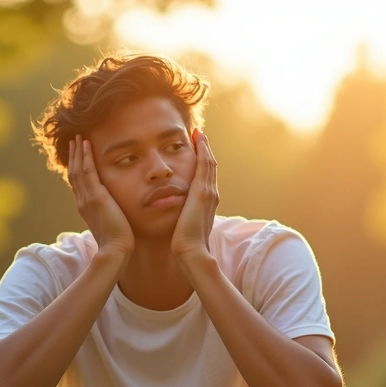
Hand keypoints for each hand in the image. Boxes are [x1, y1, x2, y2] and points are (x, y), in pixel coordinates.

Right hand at [69, 135, 134, 255]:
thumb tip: (111, 208)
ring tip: (77, 137)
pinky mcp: (96, 196)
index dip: (75, 168)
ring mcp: (87, 198)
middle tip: (73, 141)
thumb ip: (107, 213)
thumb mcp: (109, 224)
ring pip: (78, 169)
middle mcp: (82, 201)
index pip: (77, 183)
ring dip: (78, 152)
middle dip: (73, 156)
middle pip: (74, 173)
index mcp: (85, 207)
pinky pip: (88, 171)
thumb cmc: (117, 241)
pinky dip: (85, 157)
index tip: (76, 156)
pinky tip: (86, 144)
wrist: (115, 249)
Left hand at [171, 129, 217, 260]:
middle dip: (205, 151)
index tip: (197, 150)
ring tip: (199, 134)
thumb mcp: (184, 227)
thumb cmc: (184, 245)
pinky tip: (197, 138)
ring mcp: (209, 192)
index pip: (205, 178)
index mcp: (206, 203)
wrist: (191, 253)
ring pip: (208, 163)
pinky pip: (204, 164)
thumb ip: (182, 218)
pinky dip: (202, 150)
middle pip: (209, 167)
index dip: (203, 163)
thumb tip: (174, 217)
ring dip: (204, 147)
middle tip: (200, 135)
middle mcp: (211, 195)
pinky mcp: (202, 192)